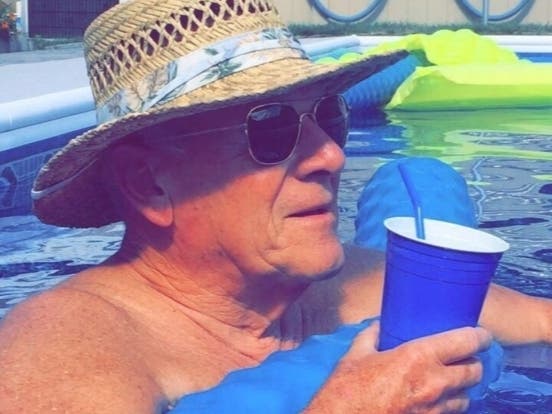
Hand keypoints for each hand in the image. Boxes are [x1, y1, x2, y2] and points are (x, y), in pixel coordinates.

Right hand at [306, 322, 491, 412]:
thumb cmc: (346, 389)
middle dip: (473, 362)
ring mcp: (434, 410)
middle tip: (464, 356)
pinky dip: (449, 406)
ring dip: (462, 387)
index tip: (481, 334)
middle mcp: (434, 383)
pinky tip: (437, 400)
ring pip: (467, 397)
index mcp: (417, 357)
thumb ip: (371, 336)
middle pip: (474, 371)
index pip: (466, 342)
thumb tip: (380, 325)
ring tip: (452, 380)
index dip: (480, 336)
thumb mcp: (355, 354)